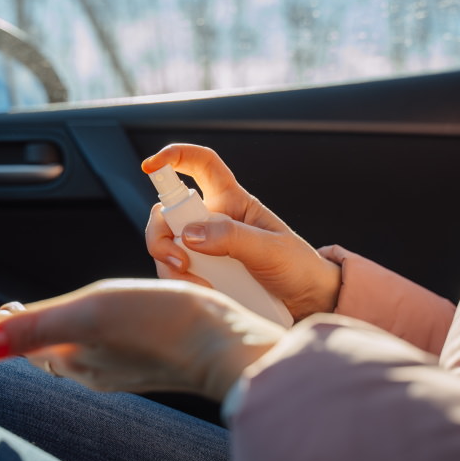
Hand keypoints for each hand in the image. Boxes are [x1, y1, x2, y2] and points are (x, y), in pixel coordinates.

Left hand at [0, 278, 284, 401]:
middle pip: (49, 352)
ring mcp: (124, 366)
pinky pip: (108, 347)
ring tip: (56, 314)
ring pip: (78, 351)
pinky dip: (94, 334)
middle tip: (16, 311)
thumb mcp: (88, 314)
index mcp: (75, 358)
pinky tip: (108, 323)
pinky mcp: (149, 359)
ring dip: (61, 333)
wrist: (222, 343)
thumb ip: (34, 330)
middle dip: (31, 331)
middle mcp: (95, 368)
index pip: (27, 346)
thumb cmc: (160, 324)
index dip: (8, 326)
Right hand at [143, 143, 340, 320]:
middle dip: (161, 236)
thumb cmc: (297, 267)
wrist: (308, 304)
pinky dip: (181, 284)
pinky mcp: (202, 273)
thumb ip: (232, 238)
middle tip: (179, 261)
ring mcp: (203, 248)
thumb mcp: (270, 249)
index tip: (150, 166)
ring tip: (202, 286)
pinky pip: (174, 273)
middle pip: (167, 213)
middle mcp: (212, 220)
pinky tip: (204, 294)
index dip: (176, 156)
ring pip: (166, 246)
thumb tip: (189, 234)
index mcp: (233, 201)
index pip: (201, 165)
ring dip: (170, 266)